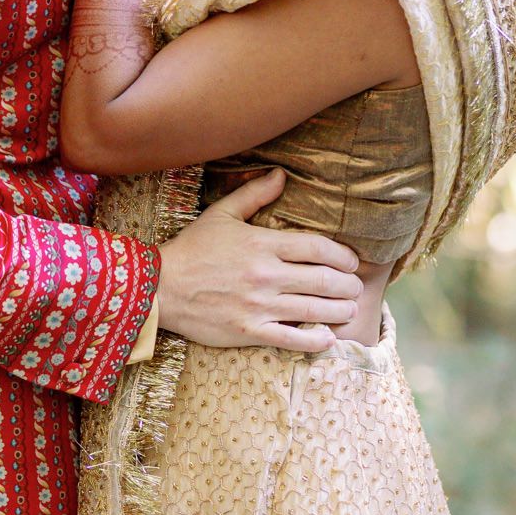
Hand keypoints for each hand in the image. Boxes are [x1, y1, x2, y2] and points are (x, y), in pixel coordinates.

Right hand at [154, 169, 361, 353]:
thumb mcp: (221, 214)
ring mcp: (258, 306)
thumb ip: (254, 194)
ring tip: (349, 308)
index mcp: (261, 244)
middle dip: (347, 285)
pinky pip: (291, 339)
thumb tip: (282, 174)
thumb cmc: (192, 249)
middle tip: (355, 287)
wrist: (160, 287)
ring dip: (339, 310)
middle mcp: (265, 275)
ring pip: (313, 310)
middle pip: (322, 280)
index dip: (342, 255)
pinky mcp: (249, 331)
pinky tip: (328, 338)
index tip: (351, 261)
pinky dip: (315, 340)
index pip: (316, 248)